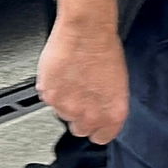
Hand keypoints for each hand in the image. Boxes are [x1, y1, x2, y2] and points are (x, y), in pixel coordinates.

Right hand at [37, 20, 128, 144]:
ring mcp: (67, 108)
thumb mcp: (118, 80)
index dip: (97, 127)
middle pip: (80, 128)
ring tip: (72, 78)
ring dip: (66, 100)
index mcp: (113, 113)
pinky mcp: (49, 97)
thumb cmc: (105, 48)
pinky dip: (53, 88)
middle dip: (80, 114)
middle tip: (81, 94)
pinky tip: (62, 73)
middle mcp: (90, 115)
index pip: (102, 137)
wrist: (85, 29)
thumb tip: (102, 107)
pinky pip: (49, 99)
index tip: (95, 119)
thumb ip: (108, 103)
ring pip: (63, 113)